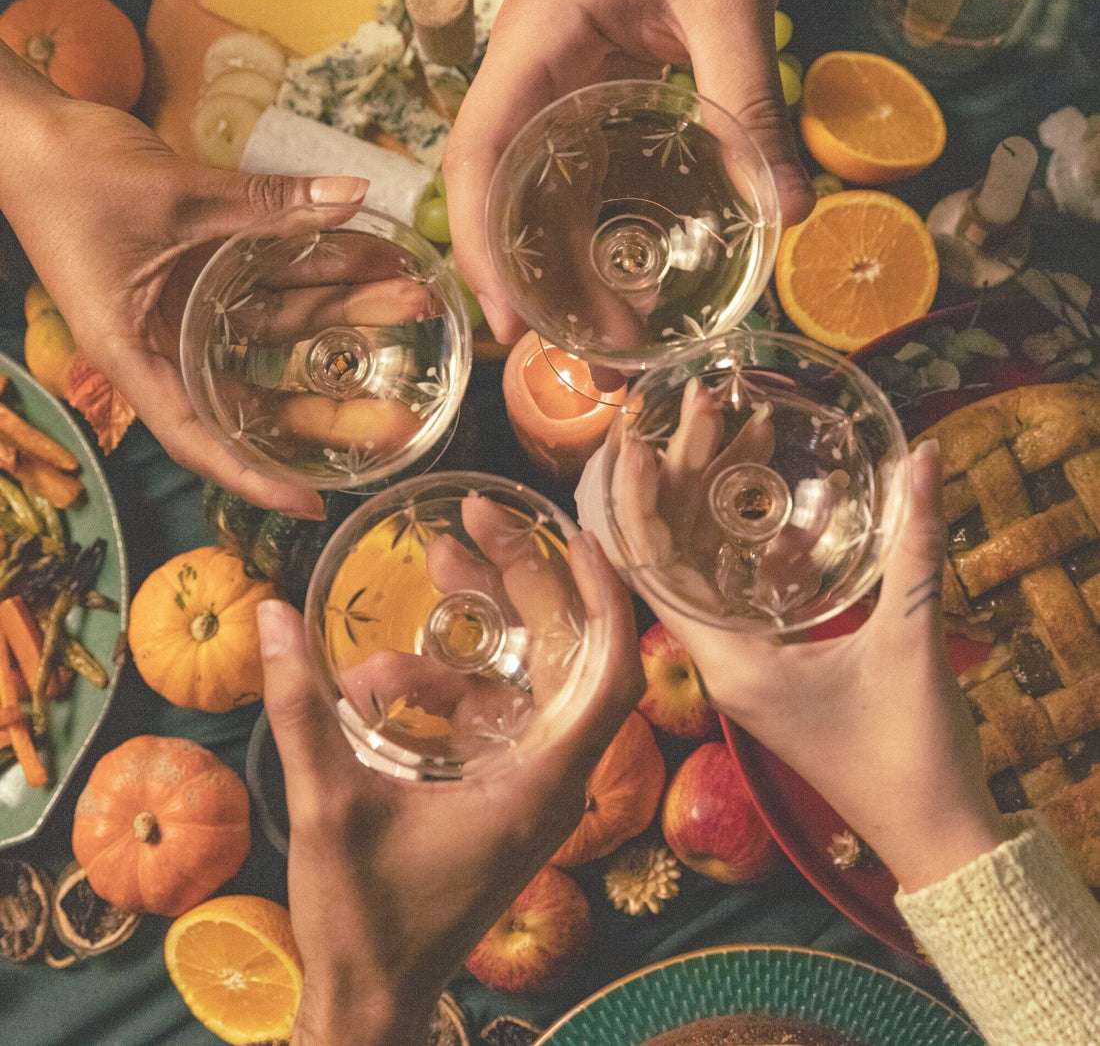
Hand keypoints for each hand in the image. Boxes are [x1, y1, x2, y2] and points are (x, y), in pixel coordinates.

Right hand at [0, 45, 368, 518]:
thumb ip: (268, 203)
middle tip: (403, 417)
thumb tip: (354, 196)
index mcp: (137, 354)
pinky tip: (373, 262)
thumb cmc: (74, 174)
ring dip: (347, 313)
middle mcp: (170, 343)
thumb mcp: (176, 197)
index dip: (255, 478)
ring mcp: (193, 309)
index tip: (312, 505)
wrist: (34, 130)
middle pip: (260, 396)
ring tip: (414, 301)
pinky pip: (274, 285)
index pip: (200, 437)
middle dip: (334, 405)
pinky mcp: (209, 273)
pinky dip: (319, 273)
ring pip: (282, 330)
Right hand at [258, 531, 642, 1045]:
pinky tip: (388, 671)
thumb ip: (300, 709)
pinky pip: (494, 714)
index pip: (609, 678)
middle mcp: (551, 781)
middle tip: (470, 526)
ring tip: (434, 569)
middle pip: (566, 659)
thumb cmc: (363, 919)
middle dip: (525, 584)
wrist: (372, 997)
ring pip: (526, 681)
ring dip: (481, 629)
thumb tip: (271, 616)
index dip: (605, 602)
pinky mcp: (502, 792)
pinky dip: (454, 682)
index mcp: (539, 786)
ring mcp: (529, 786)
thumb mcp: (327, 807)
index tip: (579, 538)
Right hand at [444, 0, 814, 343]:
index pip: (478, 155)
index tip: (513, 321)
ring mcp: (556, 96)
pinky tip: (625, 294)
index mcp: (536, 47)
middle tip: (589, 364)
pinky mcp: (591, 106)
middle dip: (536, 290)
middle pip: (505, 201)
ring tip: (615, 352)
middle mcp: (530, 81)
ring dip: (568, 282)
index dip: (483, 244)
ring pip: (539, 205)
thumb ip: (751, 99)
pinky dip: (594, 248)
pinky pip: (577, 188)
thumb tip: (788, 210)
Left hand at [638, 439, 1008, 892]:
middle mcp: (720, 660)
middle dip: (686, 479)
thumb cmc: (910, 753)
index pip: (653, 572)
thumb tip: (927, 458)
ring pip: (710, 569)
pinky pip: (745, 593)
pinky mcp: (770, 667)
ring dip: (720, 506)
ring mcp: (742, 664)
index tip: (635, 443)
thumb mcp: (911, 643)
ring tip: (740, 432)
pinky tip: (785, 508)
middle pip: (677, 556)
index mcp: (728, 660)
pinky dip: (758, 548)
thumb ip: (917, 549)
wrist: (932, 833)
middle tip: (703, 408)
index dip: (638, 505)